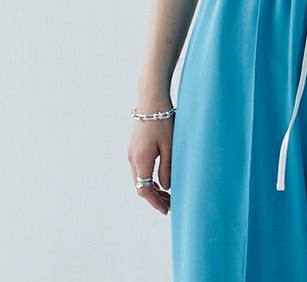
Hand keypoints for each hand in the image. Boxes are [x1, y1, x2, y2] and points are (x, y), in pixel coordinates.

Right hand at [127, 97, 173, 215]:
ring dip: (152, 188)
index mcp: (141, 159)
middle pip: (140, 186)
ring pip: (139, 178)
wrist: (151, 99)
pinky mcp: (135, 147)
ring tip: (167, 195)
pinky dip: (149, 178)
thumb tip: (166, 187)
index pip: (144, 190)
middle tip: (170, 205)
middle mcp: (133, 158)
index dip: (155, 202)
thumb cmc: (163, 120)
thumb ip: (167, 168)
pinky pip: (140, 169)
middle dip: (154, 198)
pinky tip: (161, 179)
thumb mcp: (170, 146)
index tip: (166, 210)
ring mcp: (132, 152)